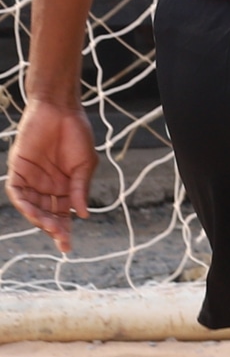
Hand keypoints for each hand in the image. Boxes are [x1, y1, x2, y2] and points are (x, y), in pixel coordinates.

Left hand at [6, 100, 93, 246]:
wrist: (60, 110)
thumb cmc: (77, 134)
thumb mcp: (85, 165)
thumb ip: (80, 189)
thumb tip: (83, 214)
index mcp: (64, 187)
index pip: (62, 214)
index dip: (64, 230)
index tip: (67, 246)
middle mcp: (46, 186)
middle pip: (46, 214)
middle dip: (52, 228)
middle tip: (61, 238)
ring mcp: (31, 178)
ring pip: (30, 206)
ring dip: (38, 218)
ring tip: (49, 227)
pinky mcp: (18, 168)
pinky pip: (16, 191)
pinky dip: (23, 203)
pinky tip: (34, 211)